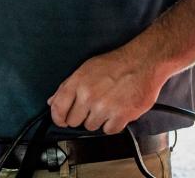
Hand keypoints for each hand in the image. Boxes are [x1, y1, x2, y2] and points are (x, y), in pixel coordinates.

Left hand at [47, 48, 165, 134]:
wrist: (142, 62)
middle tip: (91, 108)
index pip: (57, 107)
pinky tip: (116, 113)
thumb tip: (52, 101)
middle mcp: (88, 96)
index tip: (61, 121)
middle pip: (73, 121)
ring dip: (97, 120)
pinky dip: (112, 125)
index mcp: (77, 83)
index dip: (57, 118)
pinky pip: (109, 131)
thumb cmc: (115, 64)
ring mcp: (104, 107)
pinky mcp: (121, 116)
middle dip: (80, 117)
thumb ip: (67, 86)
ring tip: (106, 107)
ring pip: (91, 127)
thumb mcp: (85, 69)